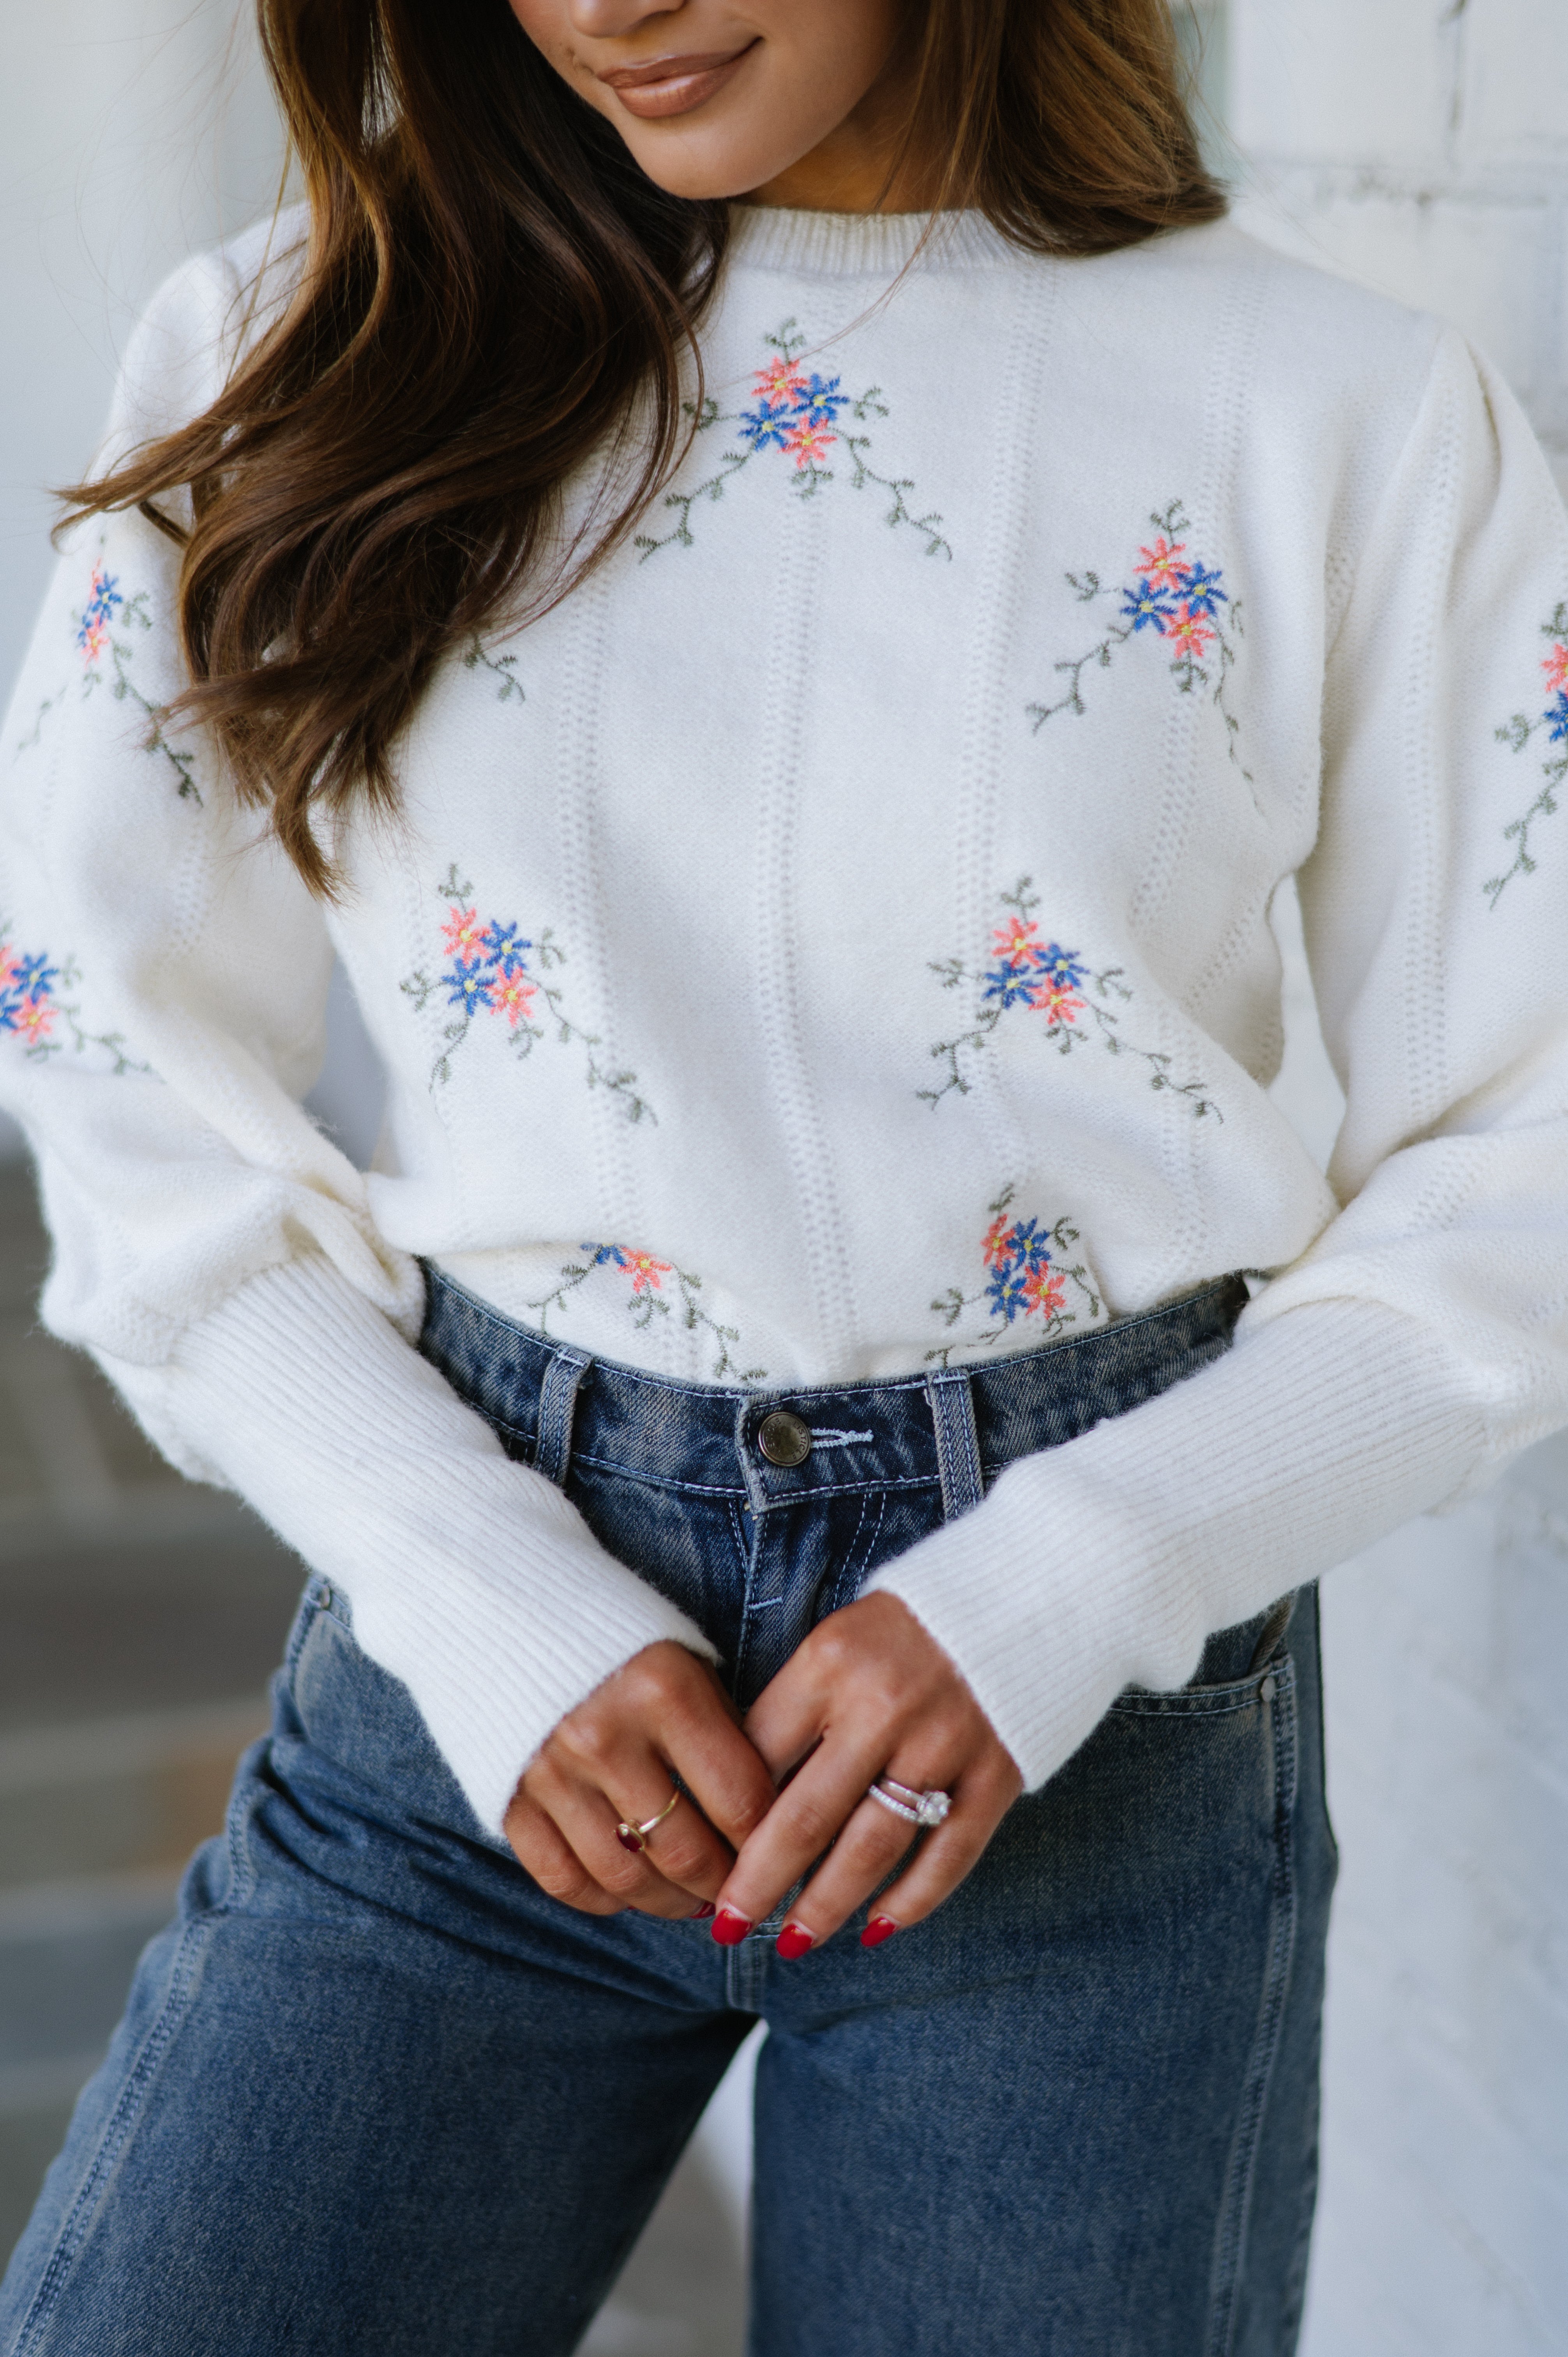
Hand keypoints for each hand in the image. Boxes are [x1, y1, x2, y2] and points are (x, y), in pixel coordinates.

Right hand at [504, 1642, 776, 1919]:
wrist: (505, 1609)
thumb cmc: (618, 1639)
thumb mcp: (684, 1661)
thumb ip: (722, 1731)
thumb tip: (765, 1814)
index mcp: (662, 1690)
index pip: (740, 1798)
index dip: (770, 1842)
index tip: (779, 1853)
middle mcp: (604, 1736)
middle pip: (685, 1851)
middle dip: (724, 1884)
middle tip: (740, 1889)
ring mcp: (550, 1773)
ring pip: (627, 1878)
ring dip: (671, 1903)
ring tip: (693, 1899)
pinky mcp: (509, 1799)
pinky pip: (565, 1880)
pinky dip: (605, 1900)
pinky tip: (631, 1890)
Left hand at [712, 1592, 1021, 1952]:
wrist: (1026, 1592)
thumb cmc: (909, 1625)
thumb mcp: (836, 1642)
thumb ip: (797, 1709)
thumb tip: (749, 1800)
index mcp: (831, 1664)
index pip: (760, 1755)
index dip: (728, 1818)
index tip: (705, 1858)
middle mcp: (883, 1705)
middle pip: (806, 1816)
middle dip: (759, 1883)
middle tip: (727, 1926)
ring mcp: (944, 1742)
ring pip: (872, 1848)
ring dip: (827, 1905)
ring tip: (792, 1942)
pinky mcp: (996, 1772)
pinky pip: (948, 1854)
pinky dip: (912, 1901)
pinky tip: (877, 1930)